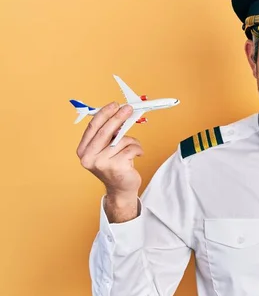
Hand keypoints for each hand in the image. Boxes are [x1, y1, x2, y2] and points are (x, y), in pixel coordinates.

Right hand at [76, 102, 143, 221]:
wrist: (121, 189)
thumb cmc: (115, 166)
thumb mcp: (106, 149)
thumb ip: (108, 135)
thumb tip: (119, 113)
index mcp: (83, 151)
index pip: (93, 127)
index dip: (104, 114)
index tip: (114, 105)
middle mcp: (89, 157)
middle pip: (105, 131)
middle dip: (118, 117)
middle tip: (129, 109)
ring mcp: (102, 163)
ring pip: (122, 139)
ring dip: (132, 141)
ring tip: (134, 149)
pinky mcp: (116, 167)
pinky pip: (131, 148)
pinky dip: (138, 149)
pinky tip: (137, 155)